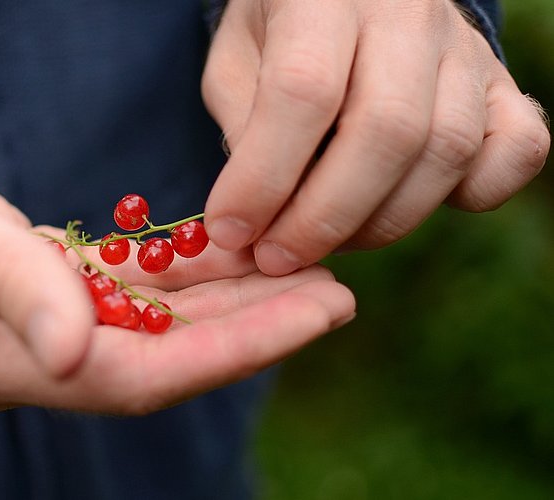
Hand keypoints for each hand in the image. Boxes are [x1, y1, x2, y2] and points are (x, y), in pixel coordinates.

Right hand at [0, 100, 354, 413]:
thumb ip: (0, 278)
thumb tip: (78, 352)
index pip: (136, 372)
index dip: (232, 349)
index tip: (318, 312)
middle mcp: (14, 357)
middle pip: (156, 360)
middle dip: (251, 332)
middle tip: (339, 294)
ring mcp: (18, 330)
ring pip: (145, 330)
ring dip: (225, 306)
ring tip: (304, 274)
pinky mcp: (21, 295)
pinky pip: (116, 298)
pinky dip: (173, 280)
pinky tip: (223, 254)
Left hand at [202, 0, 549, 275]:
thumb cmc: (281, 33)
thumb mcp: (235, 62)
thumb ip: (242, 128)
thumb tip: (253, 217)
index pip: (304, 91)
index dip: (264, 177)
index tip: (231, 230)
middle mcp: (406, 13)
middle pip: (386, 130)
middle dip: (323, 218)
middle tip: (276, 257)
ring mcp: (465, 48)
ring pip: (448, 150)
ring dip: (379, 222)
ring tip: (323, 240)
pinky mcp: (501, 84)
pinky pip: (516, 151)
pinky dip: (472, 196)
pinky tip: (404, 205)